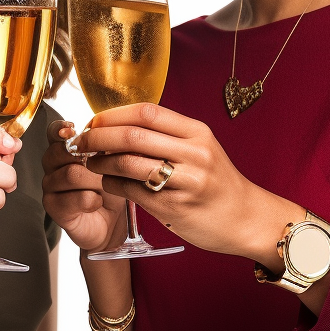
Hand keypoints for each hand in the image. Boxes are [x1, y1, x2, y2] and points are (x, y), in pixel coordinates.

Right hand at [41, 120, 126, 252]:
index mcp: (63, 147)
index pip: (54, 131)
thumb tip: (109, 133)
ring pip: (71, 174)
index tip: (73, 129)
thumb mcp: (114, 160)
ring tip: (105, 187)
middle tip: (106, 166)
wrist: (113, 220)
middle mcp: (52, 164)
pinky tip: (98, 202)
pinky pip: (74, 198)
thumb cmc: (112, 184)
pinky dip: (92, 200)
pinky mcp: (53, 207)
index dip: (61, 129)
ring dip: (95, 181)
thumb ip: (106, 145)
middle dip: (89, 158)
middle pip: (61, 151)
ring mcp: (50, 185)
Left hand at [82, 103, 302, 261]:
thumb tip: (119, 125)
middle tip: (81, 141)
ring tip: (90, 162)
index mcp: (197, 132)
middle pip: (132, 135)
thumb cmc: (218, 182)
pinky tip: (106, 183)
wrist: (247, 218)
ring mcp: (185, 182)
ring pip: (128, 163)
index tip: (94, 121)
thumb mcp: (201, 148)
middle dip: (98, 136)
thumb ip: (167, 135)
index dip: (113, 115)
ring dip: (100, 161)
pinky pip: (132, 191)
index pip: (146, 111)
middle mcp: (193, 153)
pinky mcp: (175, 208)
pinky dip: (112, 184)